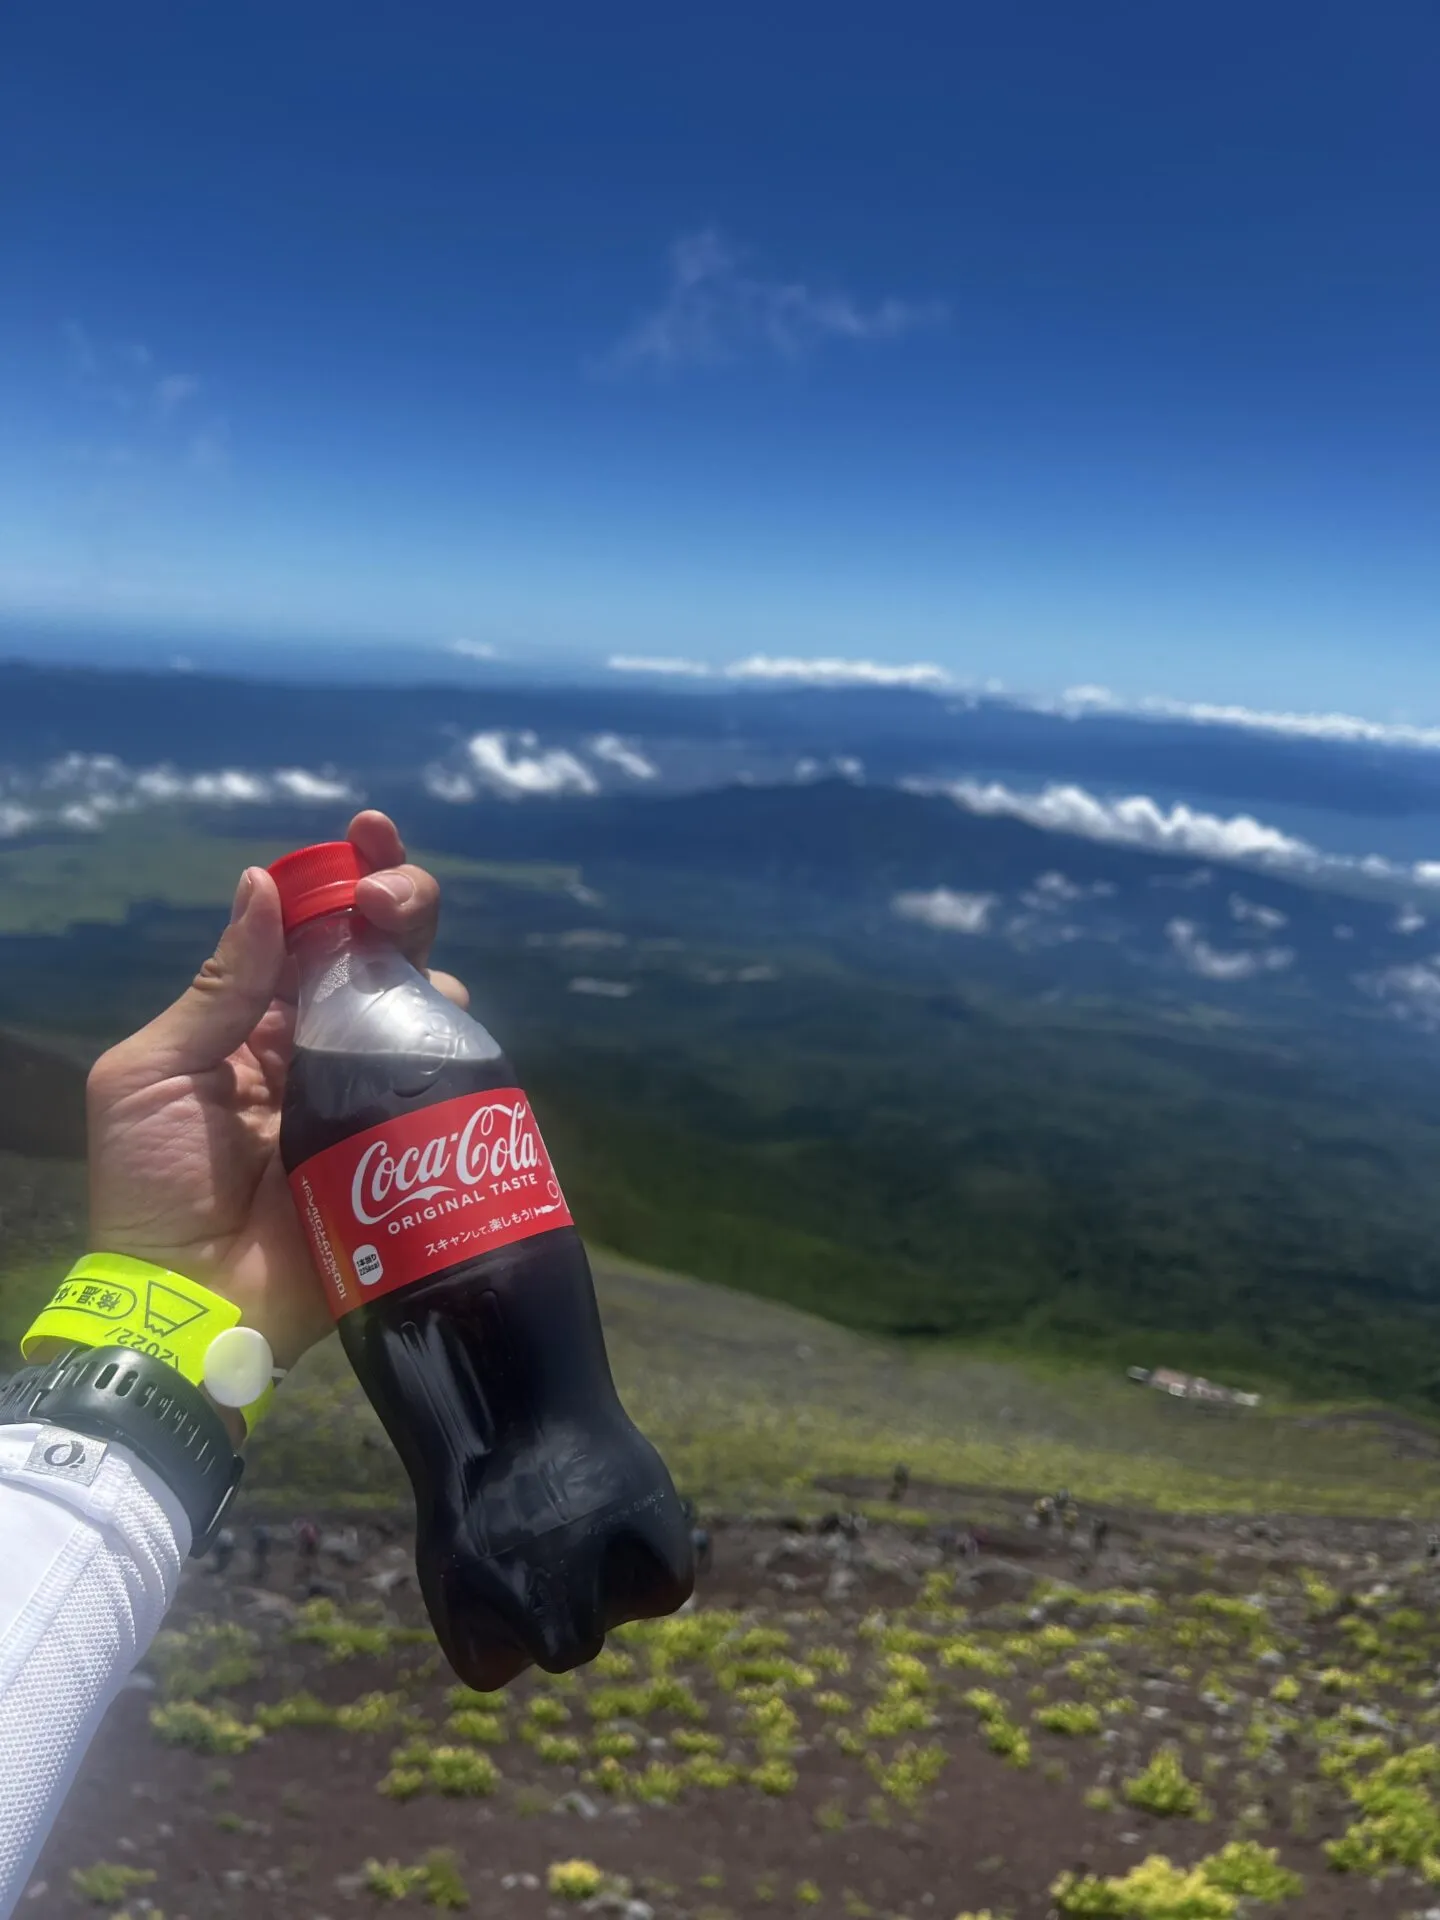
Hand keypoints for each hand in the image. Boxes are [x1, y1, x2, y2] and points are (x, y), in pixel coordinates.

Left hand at [85, 811, 469, 1395]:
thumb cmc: (152, 1185)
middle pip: (379, 953)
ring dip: (428, 971)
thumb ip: (218, 987)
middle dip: (400, 903)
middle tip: (394, 902)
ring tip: (412, 982)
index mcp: (253, 1022)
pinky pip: (451, 1084)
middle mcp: (318, 1045)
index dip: (339, 878)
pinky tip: (446, 1033)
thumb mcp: (151, 1074)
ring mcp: (368, 1094)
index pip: (307, 932)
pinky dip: (459, 1049)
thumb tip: (262, 884)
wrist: (192, 1302)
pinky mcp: (409, 1147)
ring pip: (423, 1007)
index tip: (366, 834)